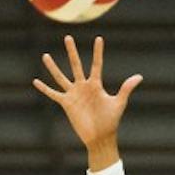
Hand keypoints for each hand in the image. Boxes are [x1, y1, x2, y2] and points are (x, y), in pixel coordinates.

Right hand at [34, 35, 141, 166]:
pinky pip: (53, 94)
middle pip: (76, 65)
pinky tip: (35, 81)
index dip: (98, 52)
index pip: (96, 64)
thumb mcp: (119, 103)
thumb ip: (126, 88)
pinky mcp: (66, 104)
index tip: (99, 38)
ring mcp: (74, 94)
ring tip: (45, 55)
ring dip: (53, 67)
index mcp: (96, 85)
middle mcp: (83, 87)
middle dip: (72, 52)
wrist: (100, 137)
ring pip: (61, 77)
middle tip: (68, 37)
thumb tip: (139, 76)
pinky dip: (44, 88)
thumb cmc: (111, 121)